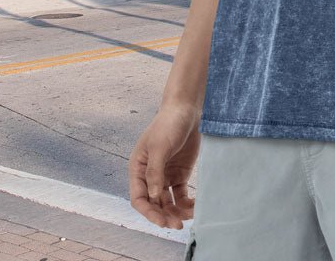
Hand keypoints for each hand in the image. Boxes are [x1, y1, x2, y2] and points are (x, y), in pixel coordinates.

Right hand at [128, 102, 200, 228]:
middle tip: (178, 225)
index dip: (149, 212)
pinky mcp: (180, 173)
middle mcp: (150, 175)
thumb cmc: (168, 123)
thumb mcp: (159, 146)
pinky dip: (186, 203)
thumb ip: (155, 172)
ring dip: (176, 212)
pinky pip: (181, 194)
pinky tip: (195, 207)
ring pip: (167, 202)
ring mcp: (165, 175)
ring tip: (189, 217)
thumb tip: (152, 197)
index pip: (139, 198)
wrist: (187, 108)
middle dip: (164, 215)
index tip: (163, 221)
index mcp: (138, 168)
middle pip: (154, 203)